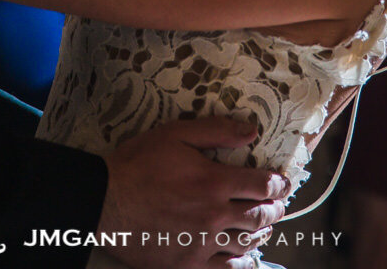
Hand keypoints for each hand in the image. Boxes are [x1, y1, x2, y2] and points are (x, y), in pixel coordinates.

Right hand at [99, 117, 286, 268]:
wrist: (104, 202)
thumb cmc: (137, 164)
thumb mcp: (175, 134)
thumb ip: (216, 131)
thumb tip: (251, 131)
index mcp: (214, 182)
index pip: (263, 185)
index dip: (278, 183)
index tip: (282, 182)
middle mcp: (214, 216)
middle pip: (260, 216)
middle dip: (275, 209)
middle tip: (277, 204)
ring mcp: (202, 244)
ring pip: (247, 243)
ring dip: (261, 233)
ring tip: (262, 227)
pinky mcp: (188, 264)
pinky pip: (226, 268)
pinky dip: (240, 261)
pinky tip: (242, 255)